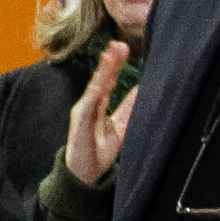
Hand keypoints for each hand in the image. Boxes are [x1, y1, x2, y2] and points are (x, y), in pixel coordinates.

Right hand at [63, 40, 133, 186]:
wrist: (84, 175)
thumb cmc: (98, 152)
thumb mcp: (120, 126)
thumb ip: (128, 108)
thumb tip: (141, 89)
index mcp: (98, 105)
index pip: (108, 81)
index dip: (115, 65)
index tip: (124, 47)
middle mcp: (89, 106)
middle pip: (101, 80)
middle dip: (110, 62)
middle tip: (119, 44)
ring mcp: (82, 114)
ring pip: (94, 89)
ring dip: (102, 73)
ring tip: (110, 57)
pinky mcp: (79, 125)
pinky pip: (87, 107)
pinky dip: (93, 94)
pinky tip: (99, 83)